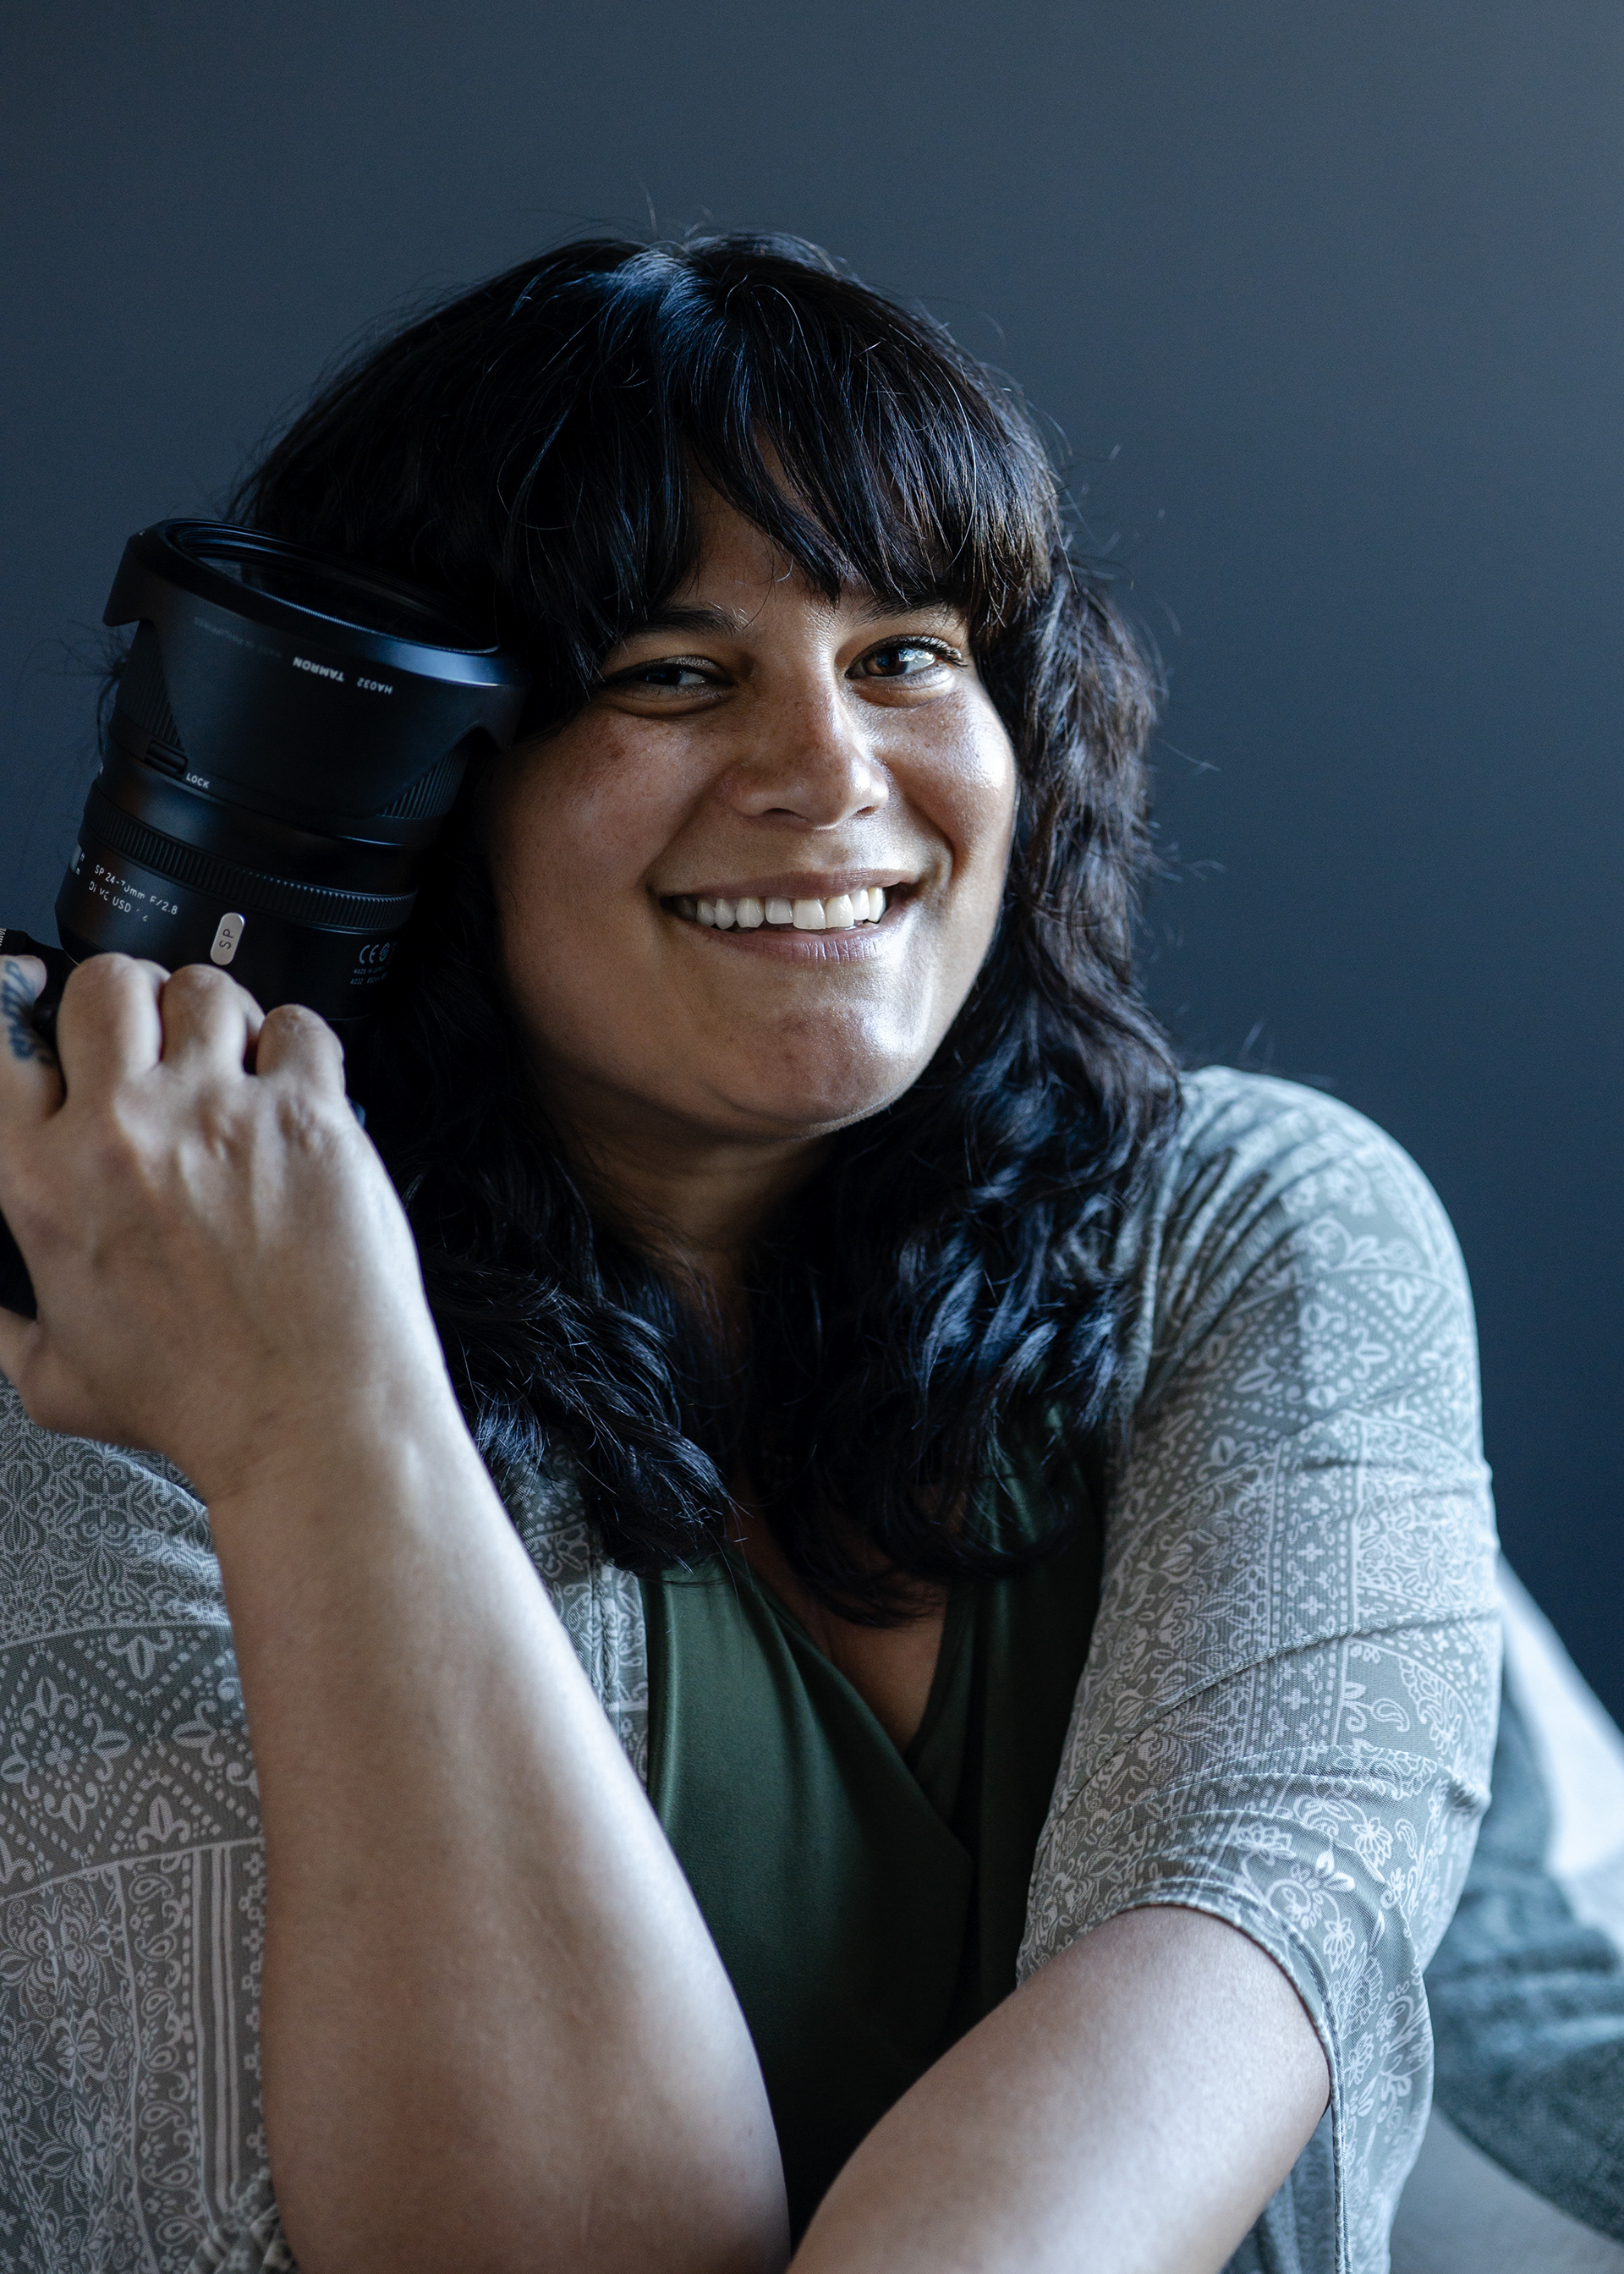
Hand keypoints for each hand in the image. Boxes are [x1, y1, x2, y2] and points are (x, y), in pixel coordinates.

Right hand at [0, 952, 455, 1495]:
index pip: (0, 1048)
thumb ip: (9, 1328)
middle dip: (126, 1001)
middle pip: (104, 985)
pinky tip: (294, 1085)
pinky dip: (297, 1045)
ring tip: (229, 1060)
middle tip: (152, 1042)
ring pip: (203, 989)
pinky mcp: (307, 1115)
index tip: (52, 1038)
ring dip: (214, 1015)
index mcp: (46, 1185)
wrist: (311, 1417)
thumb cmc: (198, 1403)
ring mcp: (219, 1114)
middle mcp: (124, 1133)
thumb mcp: (56, 1380)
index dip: (26, 1025)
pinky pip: (300, 1026)